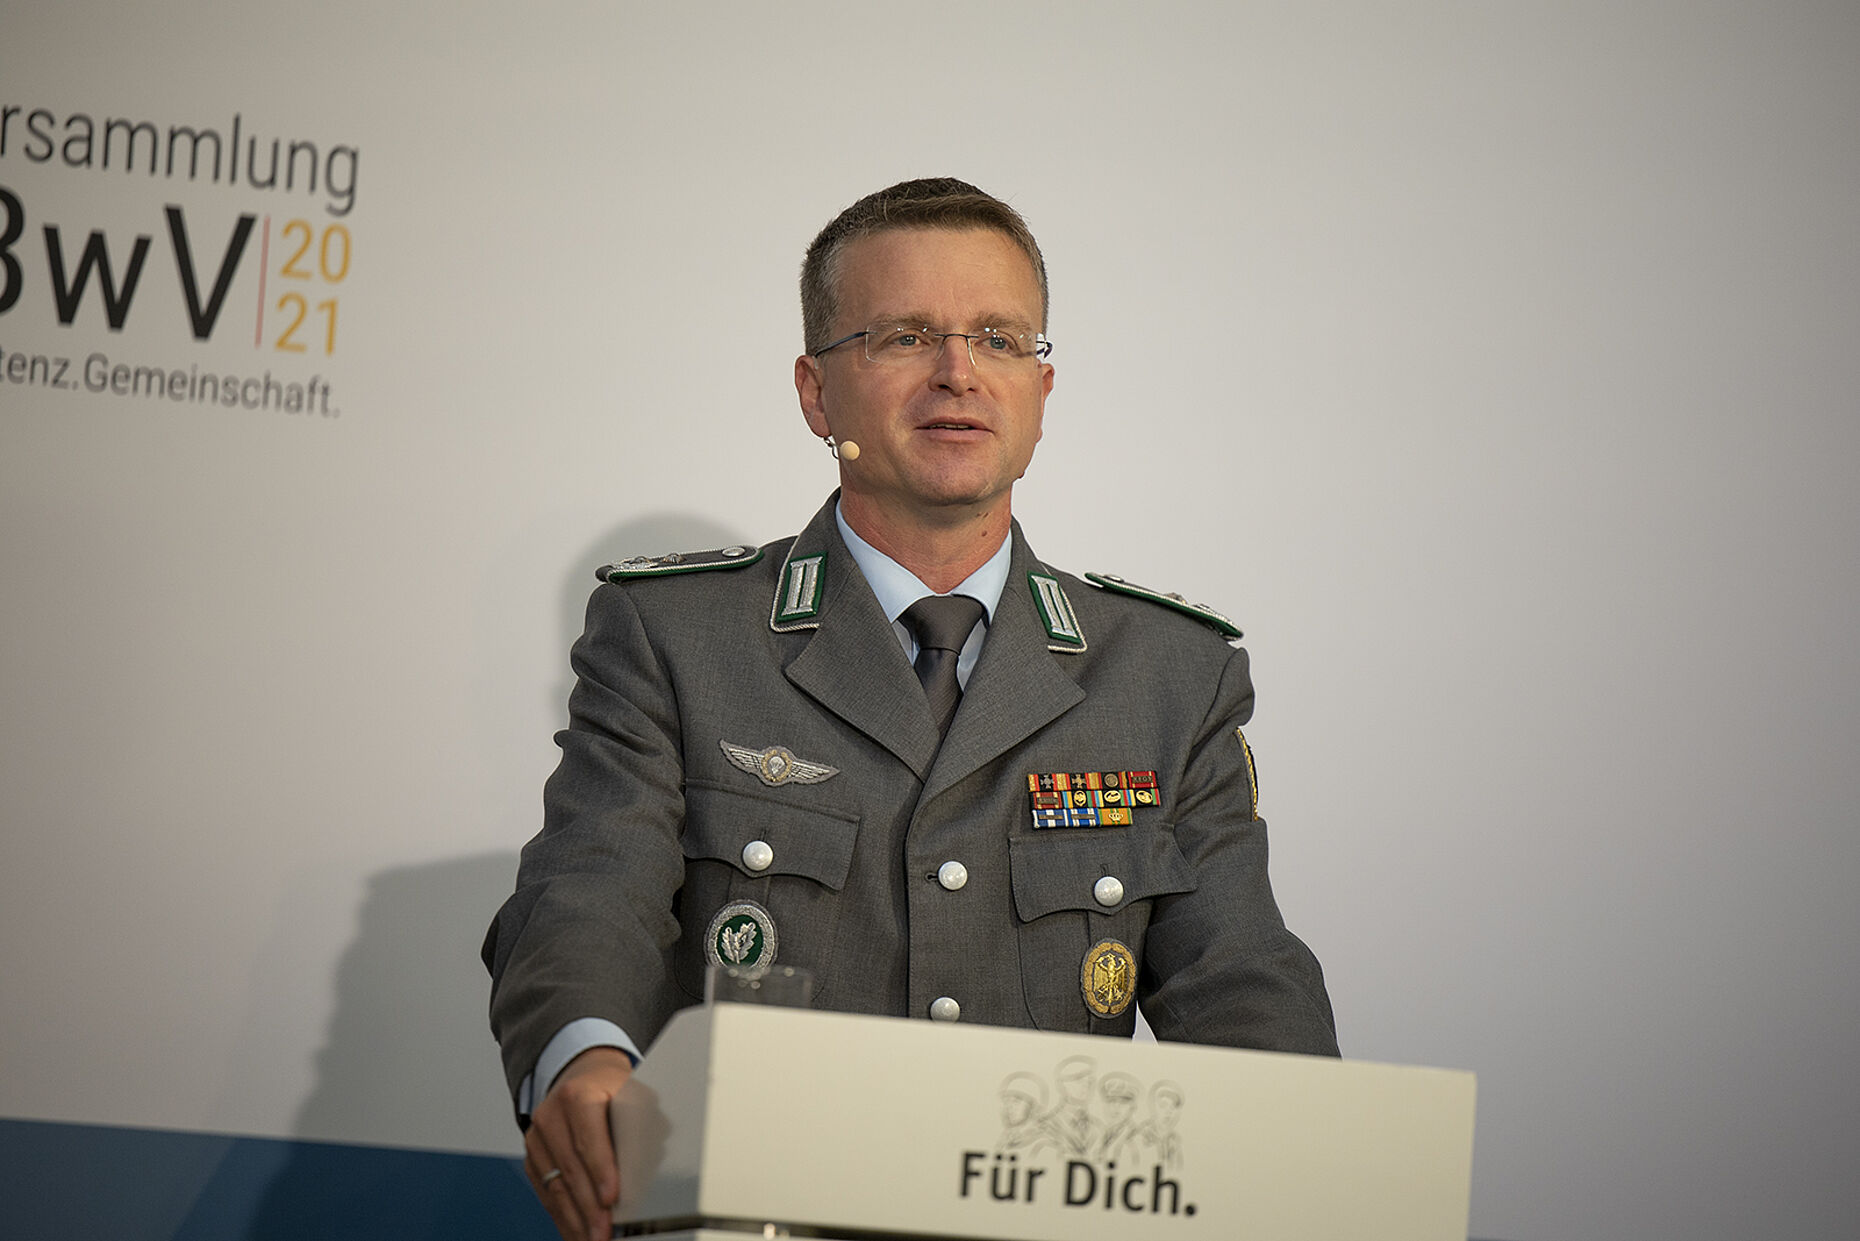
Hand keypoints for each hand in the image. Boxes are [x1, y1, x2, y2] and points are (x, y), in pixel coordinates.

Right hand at [523, 1046, 632, 1240]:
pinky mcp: (533, 1158)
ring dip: (576, 1219)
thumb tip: (657, 1159)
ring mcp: (537, 1138)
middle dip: (589, 1206)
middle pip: (570, 1168)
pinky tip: (578, 1232)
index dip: (600, 1170)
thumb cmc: (613, 1089)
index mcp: (578, 1094)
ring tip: (594, 1239)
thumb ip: (644, 1123)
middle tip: (604, 1232)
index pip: (588, 1137)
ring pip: (555, 1187)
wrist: (582, 1075)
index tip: (611, 1198)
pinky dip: (564, 1217)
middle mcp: (551, 1115)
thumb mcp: (633, 1095)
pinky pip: (547, 1194)